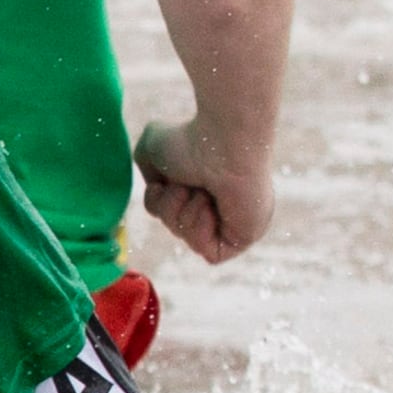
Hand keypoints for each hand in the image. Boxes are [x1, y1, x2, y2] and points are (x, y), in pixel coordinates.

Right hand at [133, 120, 274, 262]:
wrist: (222, 140)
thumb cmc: (189, 138)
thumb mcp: (150, 151)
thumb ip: (148, 172)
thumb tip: (158, 189)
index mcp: (202, 184)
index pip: (169, 213)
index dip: (159, 203)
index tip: (162, 182)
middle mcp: (221, 203)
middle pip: (176, 228)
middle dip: (170, 209)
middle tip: (186, 184)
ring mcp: (235, 221)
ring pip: (189, 240)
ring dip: (184, 216)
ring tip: (203, 192)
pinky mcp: (245, 236)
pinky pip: (211, 254)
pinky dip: (200, 233)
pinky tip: (210, 209)